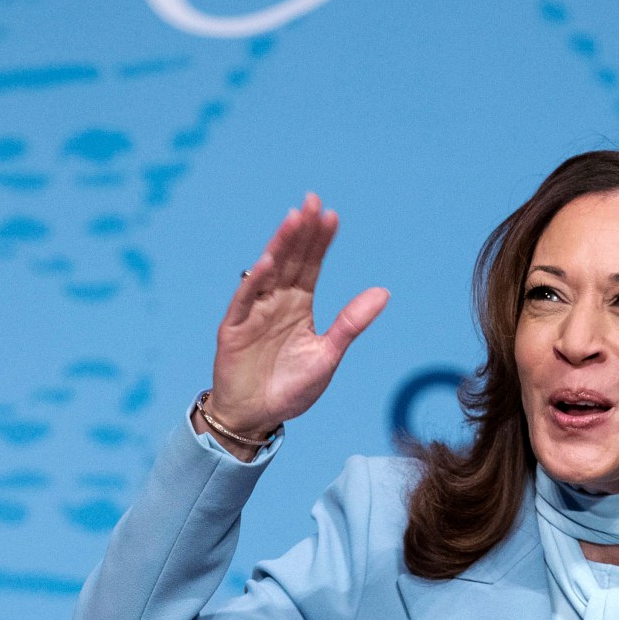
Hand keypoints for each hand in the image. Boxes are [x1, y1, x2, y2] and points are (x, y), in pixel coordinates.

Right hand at [203, 194, 388, 459]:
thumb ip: (351, 323)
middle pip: (291, 260)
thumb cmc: (290, 388)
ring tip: (294, 219)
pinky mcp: (234, 328)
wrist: (256, 418)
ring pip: (268, 271)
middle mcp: (276, 302)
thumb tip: (384, 292)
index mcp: (299, 306)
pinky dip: (255, 281)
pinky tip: (268, 261)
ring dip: (280, 245)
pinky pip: (245, 299)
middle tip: (313, 201)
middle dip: (302, 231)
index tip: (332, 216)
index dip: (321, 241)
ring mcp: (253, 312)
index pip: (311, 265)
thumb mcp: (328, 355)